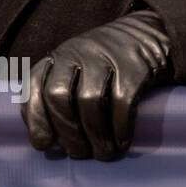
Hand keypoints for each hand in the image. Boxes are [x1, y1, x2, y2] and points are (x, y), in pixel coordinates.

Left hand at [21, 10, 172, 160]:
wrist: (150, 33)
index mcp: (59, 58)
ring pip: (90, 100)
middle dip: (68, 131)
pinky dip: (120, 126)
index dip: (35, 119)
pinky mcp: (135, 66)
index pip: (35, 88)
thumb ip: (61, 92)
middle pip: (60, 97)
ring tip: (103, 153)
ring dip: (95, 134)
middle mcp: (77, 54)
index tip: (44, 144)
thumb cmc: (108, 62)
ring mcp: (107, 57)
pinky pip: (122, 101)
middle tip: (80, 153)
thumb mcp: (78, 67)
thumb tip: (54, 141)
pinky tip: (122, 142)